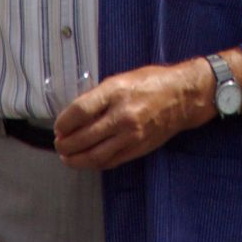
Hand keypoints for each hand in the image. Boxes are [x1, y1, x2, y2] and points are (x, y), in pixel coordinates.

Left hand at [53, 61, 207, 170]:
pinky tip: (87, 160)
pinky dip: (95, 163)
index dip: (64, 122)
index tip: (58, 127)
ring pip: (95, 155)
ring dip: (76, 159)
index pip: (80, 111)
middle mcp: (123, 115)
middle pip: (84, 137)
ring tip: (67, 156)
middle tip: (59, 144)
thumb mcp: (122, 78)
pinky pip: (110, 161)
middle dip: (66, 144)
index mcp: (116, 92)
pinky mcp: (138, 149)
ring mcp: (131, 135)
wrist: (183, 97)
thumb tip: (75, 114)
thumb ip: (99, 96)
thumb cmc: (151, 82)